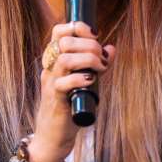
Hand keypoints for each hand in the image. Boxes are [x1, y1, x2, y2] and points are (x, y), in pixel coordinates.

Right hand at [32, 21, 115, 161]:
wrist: (55, 134)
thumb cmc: (70, 105)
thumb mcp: (85, 80)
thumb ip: (97, 63)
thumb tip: (111, 48)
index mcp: (55, 59)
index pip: (59, 31)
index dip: (78, 27)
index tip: (95, 36)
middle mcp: (50, 67)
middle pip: (63, 42)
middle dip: (89, 45)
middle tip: (102, 59)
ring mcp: (51, 83)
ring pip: (64, 58)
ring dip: (88, 60)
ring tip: (100, 69)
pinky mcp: (55, 99)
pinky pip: (63, 83)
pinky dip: (80, 79)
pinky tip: (91, 82)